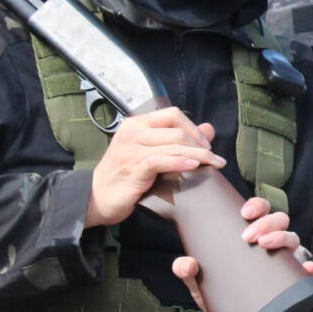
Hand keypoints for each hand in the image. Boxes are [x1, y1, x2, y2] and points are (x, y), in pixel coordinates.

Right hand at [86, 108, 225, 227]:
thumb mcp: (151, 152)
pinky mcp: (134, 167)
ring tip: (215, 164)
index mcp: (137, 124)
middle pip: (177, 131)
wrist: (98, 197)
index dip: (193, 128)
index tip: (206, 144)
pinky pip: (162, 160)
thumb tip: (209, 128)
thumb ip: (177, 139)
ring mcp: (132, 149)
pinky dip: (181, 162)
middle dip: (201, 145)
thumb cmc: (126, 175)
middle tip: (213, 159)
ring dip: (200, 155)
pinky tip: (194, 166)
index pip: (172, 114)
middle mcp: (133, 132)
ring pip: (174, 146)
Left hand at [172, 196, 312, 311]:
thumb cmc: (220, 290)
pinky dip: (308, 268)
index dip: (257, 205)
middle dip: (267, 222)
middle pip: (280, 220)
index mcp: (251, 234)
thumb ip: (189, 271)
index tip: (244, 212)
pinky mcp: (292, 280)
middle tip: (249, 236)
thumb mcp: (201, 281)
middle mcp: (270, 243)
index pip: (260, 210)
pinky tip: (307, 268)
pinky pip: (306, 271)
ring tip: (267, 245)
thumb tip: (185, 264)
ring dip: (283, 238)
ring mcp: (283, 260)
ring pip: (294, 239)